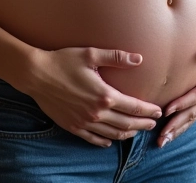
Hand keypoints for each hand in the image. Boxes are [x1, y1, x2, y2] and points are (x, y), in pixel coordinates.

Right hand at [26, 47, 162, 147]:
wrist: (36, 74)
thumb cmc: (64, 60)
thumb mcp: (91, 54)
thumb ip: (117, 57)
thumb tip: (139, 58)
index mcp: (104, 95)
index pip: (133, 107)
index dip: (148, 110)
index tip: (158, 111)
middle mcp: (96, 113)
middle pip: (126, 124)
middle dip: (142, 125)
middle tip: (152, 124)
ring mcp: (84, 122)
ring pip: (112, 134)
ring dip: (127, 134)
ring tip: (136, 131)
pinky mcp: (73, 127)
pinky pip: (93, 139)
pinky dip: (105, 141)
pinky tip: (111, 140)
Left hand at [157, 25, 195, 147]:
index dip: (183, 103)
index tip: (167, 110)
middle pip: (194, 111)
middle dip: (177, 125)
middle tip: (161, 138)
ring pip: (192, 116)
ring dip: (177, 129)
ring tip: (162, 142)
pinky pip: (191, 112)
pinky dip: (180, 123)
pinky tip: (168, 132)